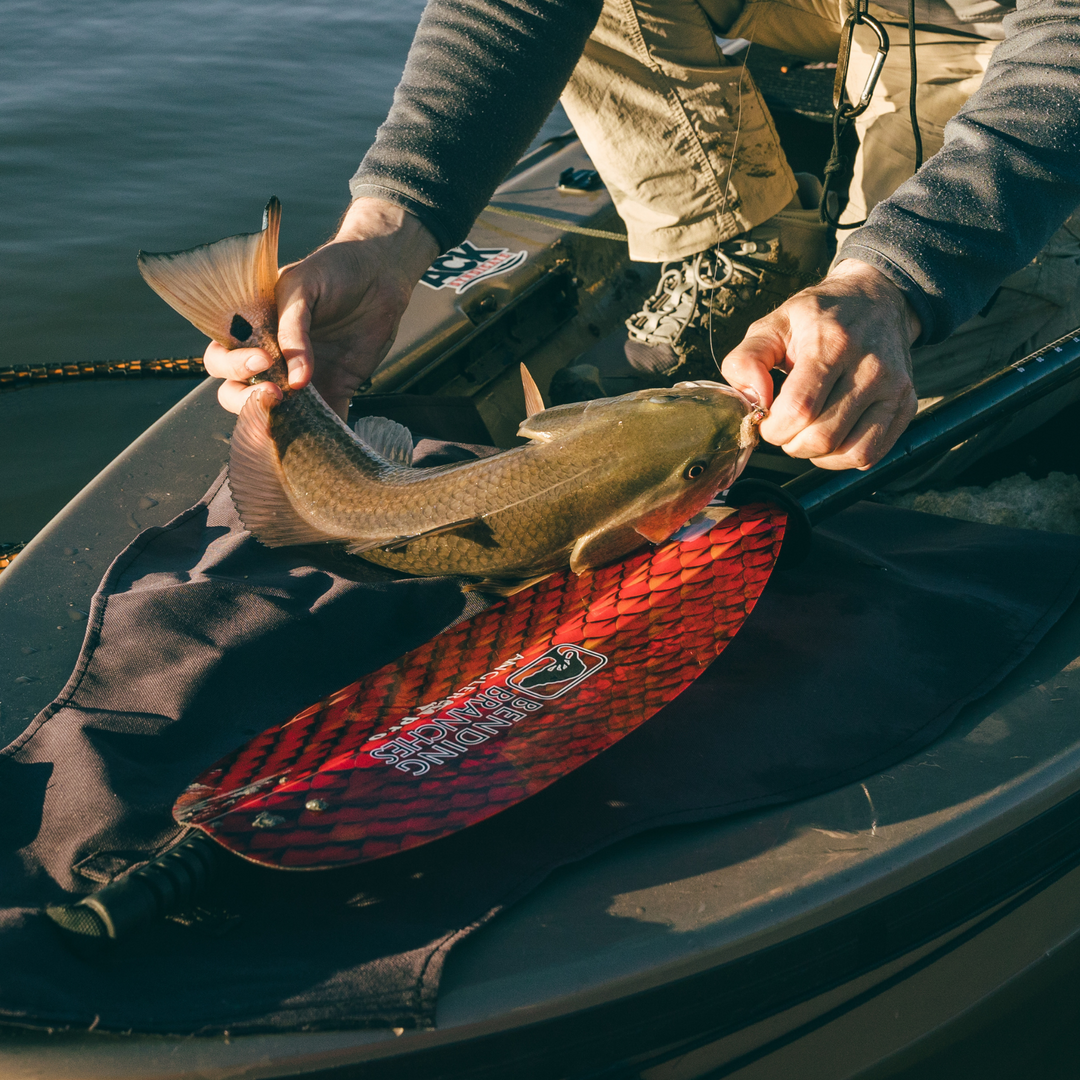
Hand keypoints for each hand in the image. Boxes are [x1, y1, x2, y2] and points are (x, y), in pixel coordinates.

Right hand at [203, 198, 439, 417]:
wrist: (379, 274)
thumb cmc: (333, 270)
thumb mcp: (303, 287)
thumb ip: (293, 329)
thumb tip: (296, 381)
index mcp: (252, 331)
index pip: (222, 358)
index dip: (233, 367)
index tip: (262, 360)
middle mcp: (270, 359)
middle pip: (238, 393)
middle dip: (247, 401)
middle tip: (276, 394)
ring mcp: (300, 378)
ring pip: (275, 413)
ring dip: (281, 422)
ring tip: (297, 420)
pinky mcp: (334, 389)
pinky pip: (324, 419)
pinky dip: (324, 435)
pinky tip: (328, 441)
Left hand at [721, 260, 921, 469]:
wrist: (876, 301)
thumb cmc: (818, 317)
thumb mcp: (773, 325)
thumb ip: (746, 360)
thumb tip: (751, 400)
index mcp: (832, 343)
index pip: (799, 409)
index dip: (772, 428)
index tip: (766, 418)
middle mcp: (870, 367)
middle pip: (822, 437)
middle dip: (790, 443)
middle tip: (785, 426)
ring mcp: (894, 389)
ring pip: (848, 452)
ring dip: (815, 453)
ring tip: (806, 430)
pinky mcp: (906, 406)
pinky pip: (869, 454)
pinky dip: (841, 458)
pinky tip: (830, 437)